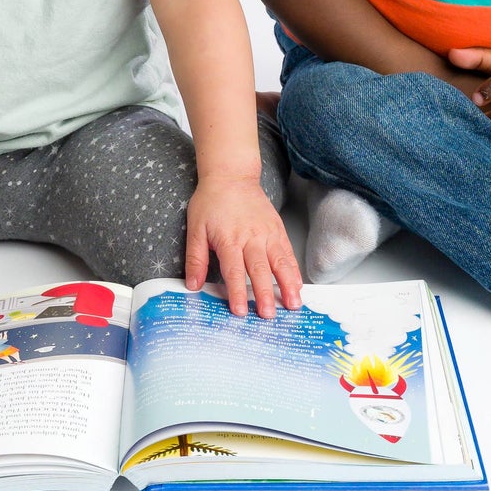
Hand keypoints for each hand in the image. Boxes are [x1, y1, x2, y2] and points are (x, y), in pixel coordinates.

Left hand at [184, 176, 302, 318]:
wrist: (232, 176)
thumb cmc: (211, 202)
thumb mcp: (195, 229)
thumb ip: (195, 259)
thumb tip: (192, 285)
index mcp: (229, 239)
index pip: (234, 271)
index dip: (237, 292)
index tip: (239, 311)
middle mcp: (251, 238)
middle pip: (260, 269)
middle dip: (265, 294)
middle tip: (269, 315)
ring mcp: (267, 233)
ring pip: (280, 262)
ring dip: (287, 285)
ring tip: (293, 304)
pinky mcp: (278, 229)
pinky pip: (288, 252)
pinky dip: (294, 270)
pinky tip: (297, 285)